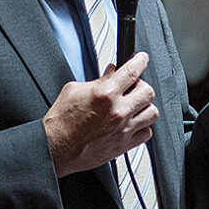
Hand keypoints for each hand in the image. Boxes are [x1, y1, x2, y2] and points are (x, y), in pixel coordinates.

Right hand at [43, 52, 157, 176]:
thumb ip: (97, 80)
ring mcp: (123, 129)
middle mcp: (118, 111)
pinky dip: (143, 127)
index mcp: (105, 94)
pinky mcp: (124, 145)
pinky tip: (133, 124)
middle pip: (148, 91)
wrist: (56, 148)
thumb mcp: (74, 91)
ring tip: (135, 106)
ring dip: (145, 107)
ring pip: (152, 113)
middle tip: (133, 86)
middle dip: (141, 85)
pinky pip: (147, 134)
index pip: (132, 71)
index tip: (142, 59)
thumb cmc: (61, 122)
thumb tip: (111, 73)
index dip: (141, 61)